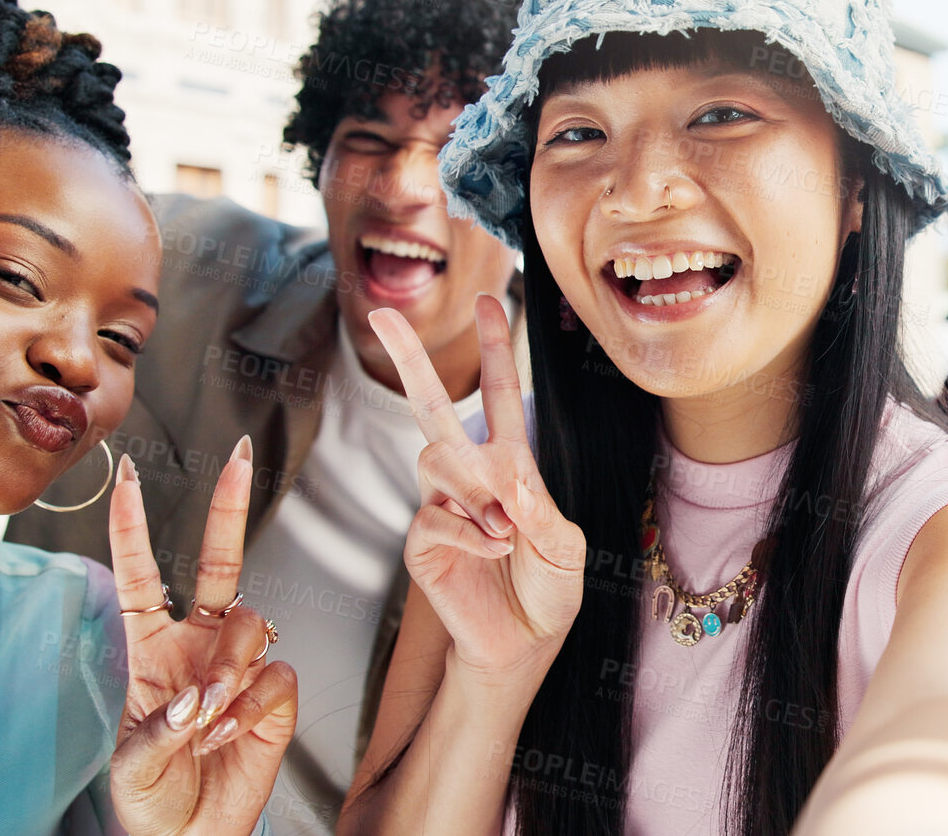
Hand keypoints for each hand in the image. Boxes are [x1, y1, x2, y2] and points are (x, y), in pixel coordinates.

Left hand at [107, 438, 298, 835]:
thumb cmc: (151, 800)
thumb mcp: (130, 764)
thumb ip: (163, 724)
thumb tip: (203, 694)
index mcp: (151, 649)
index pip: (142, 574)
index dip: (132, 526)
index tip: (125, 476)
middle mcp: (200, 644)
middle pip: (222, 561)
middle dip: (231, 506)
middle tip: (243, 456)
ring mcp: (240, 666)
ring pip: (253, 621)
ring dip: (230, 665)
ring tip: (212, 713)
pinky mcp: (275, 695)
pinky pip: (277, 673)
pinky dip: (253, 704)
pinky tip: (234, 730)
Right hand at [370, 295, 586, 681]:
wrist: (523, 645)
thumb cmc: (547, 592)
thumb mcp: (565, 547)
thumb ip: (539, 508)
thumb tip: (506, 471)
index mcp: (509, 467)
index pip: (496, 398)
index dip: (494, 350)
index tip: (489, 301)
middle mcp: (468, 479)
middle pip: (431, 409)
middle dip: (409, 360)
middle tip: (383, 315)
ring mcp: (440, 508)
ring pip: (435, 462)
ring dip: (474, 490)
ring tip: (505, 529)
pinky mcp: (421, 544)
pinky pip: (432, 517)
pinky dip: (469, 532)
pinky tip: (492, 549)